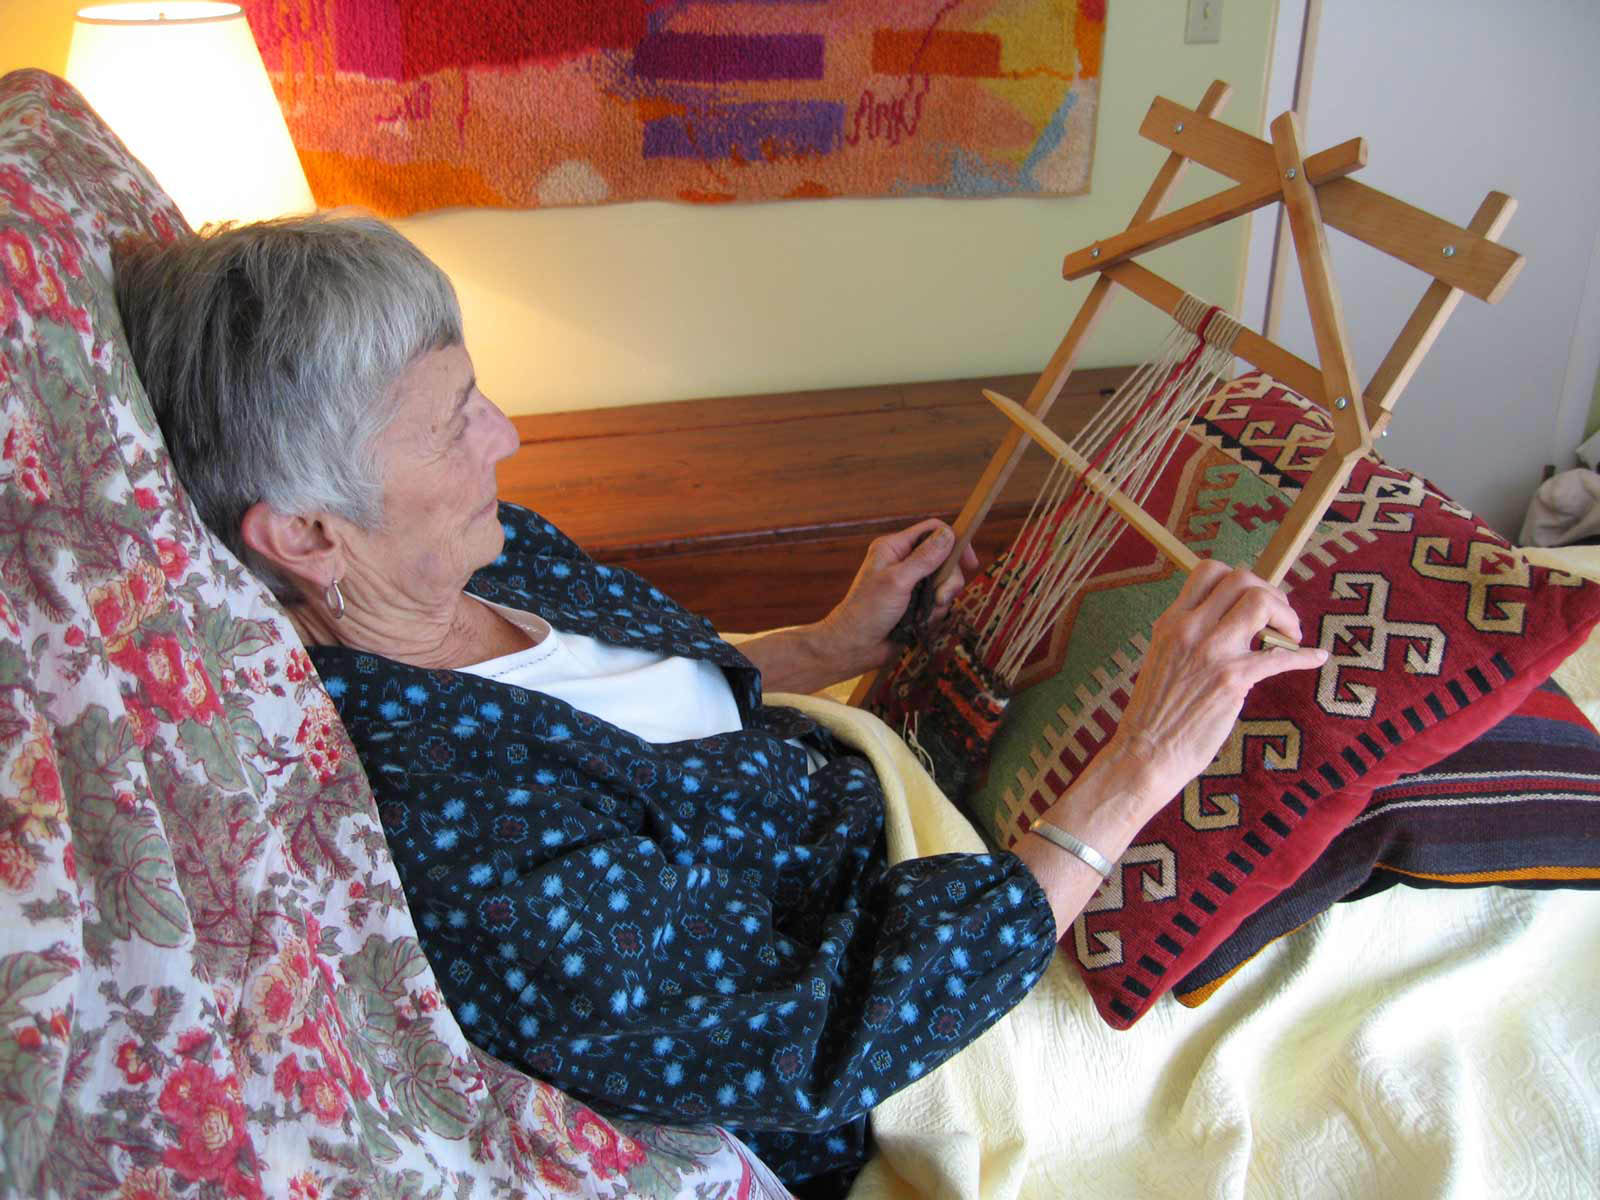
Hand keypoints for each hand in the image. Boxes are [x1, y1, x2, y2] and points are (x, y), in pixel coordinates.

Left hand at [814, 519, 980, 674]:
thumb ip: (924, 558)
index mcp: (894, 547)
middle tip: (939, 597)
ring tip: (924, 614)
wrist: (856, 646)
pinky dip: (935, 613)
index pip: (933, 530)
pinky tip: (920, 622)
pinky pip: (940, 602)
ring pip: (945, 583)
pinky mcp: (917, 602)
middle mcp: (904, 561)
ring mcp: (912, 582)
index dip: (954, 541)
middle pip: (945, 559)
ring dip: (941, 601)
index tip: (968, 562)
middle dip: (948, 580)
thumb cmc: (867, 611)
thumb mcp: (897, 581)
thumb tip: (948, 534)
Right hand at [1106, 560, 1327, 804]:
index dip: (1240, 579)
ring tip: (1291, 636)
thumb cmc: (1154, 712)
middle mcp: (1190, 629)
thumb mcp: (1162, 658)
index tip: (1252, 601)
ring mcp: (1212, 652)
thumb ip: (1188, 636)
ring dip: (1286, 615)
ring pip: (1260, 602)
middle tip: (1279, 619)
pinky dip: (1305, 656)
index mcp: (1171, 622)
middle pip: (1241, 580)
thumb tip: (1224, 624)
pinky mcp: (1232, 680)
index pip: (1208, 571)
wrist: (1145, 751)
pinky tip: (1317, 658)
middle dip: (1270, 593)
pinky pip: (1281, 656)